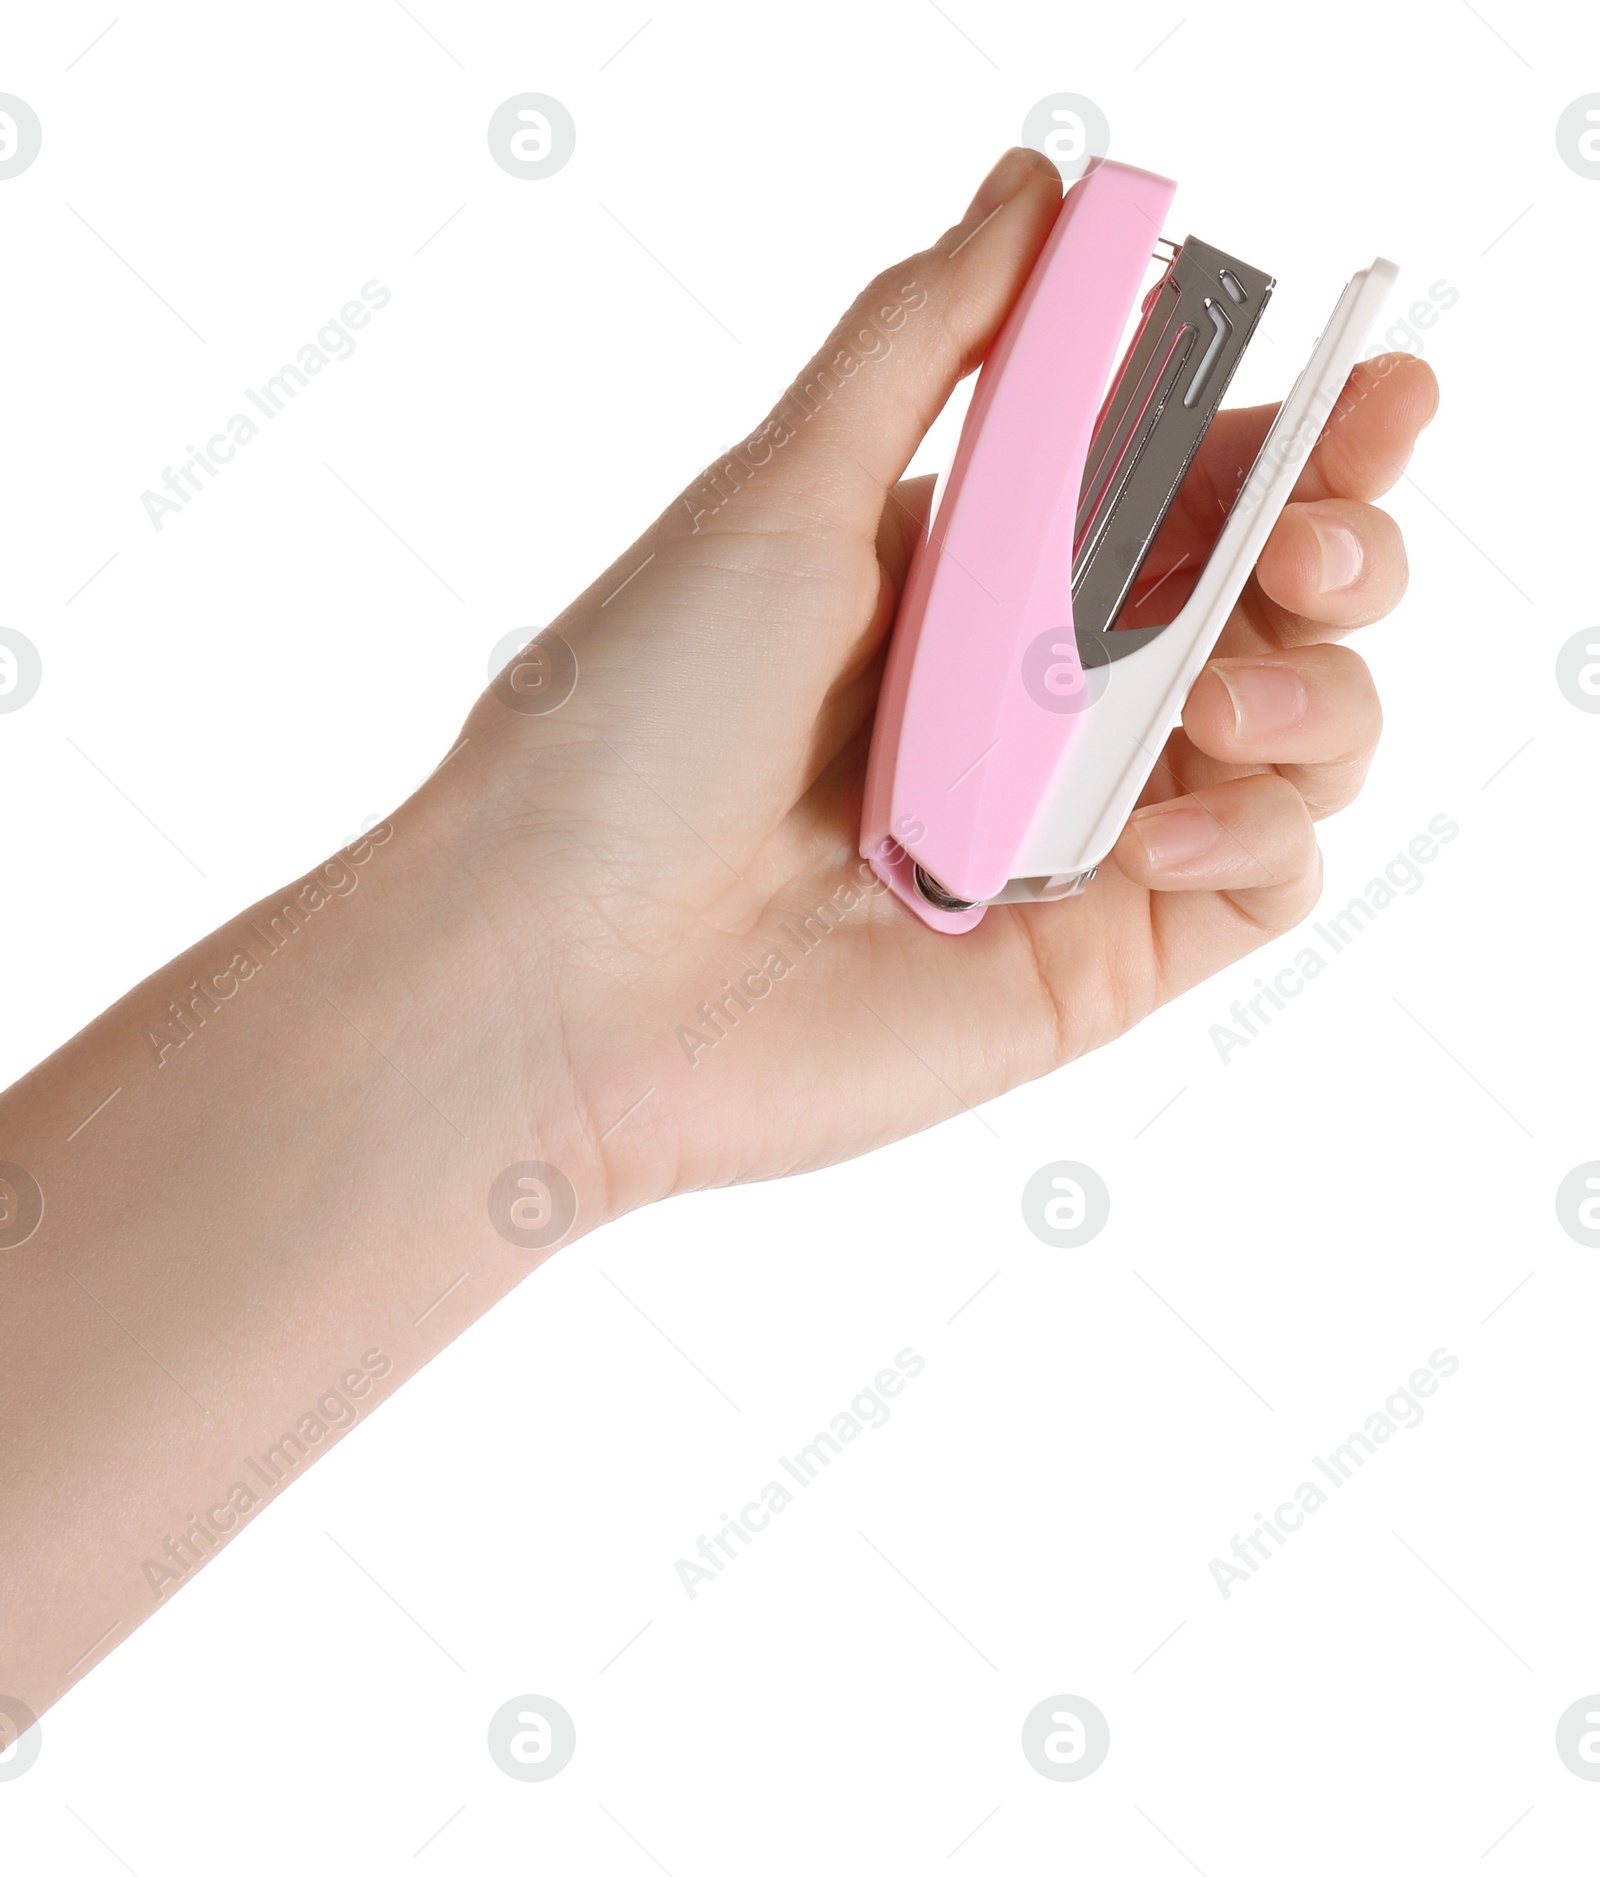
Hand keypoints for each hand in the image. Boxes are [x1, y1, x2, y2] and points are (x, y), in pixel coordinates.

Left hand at [418, 146, 1438, 1222]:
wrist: (559, 976)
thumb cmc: (632, 728)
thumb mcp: (779, 495)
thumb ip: (926, 341)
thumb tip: (1035, 188)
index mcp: (974, 572)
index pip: (1183, 484)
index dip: (1297, 437)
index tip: (1372, 397)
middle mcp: (1041, 696)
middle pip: (1271, 600)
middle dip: (1334, 548)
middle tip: (1307, 545)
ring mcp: (1078, 831)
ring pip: (1303, 734)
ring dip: (1314, 690)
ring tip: (1216, 699)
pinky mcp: (1101, 957)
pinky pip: (1266, 878)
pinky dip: (1260, 832)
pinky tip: (1159, 830)